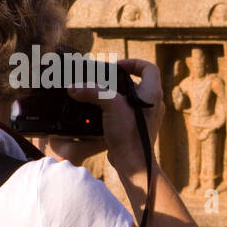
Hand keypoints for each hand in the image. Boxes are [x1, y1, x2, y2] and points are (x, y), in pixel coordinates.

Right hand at [66, 58, 164, 176]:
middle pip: (138, 82)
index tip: (117, 66)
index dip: (133, 63)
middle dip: (119, 80)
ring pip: (132, 98)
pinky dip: (115, 109)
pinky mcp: (138, 128)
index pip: (148, 68)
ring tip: (100, 95)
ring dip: (116, 94)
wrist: (133, 163)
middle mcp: (152, 104)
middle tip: (104, 80)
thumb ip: (92, 92)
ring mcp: (147, 117)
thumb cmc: (129, 134)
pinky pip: (128, 112)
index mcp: (152, 93)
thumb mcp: (110, 105)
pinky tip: (101, 112)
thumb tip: (74, 87)